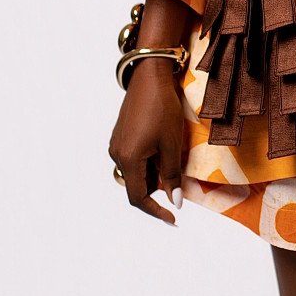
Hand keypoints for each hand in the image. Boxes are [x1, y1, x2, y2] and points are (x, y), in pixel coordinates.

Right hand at [107, 58, 188, 223]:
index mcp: (128, 159)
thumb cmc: (162, 109)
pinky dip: (148, 164)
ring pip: (135, 173)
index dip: (156, 210)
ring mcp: (116, 145)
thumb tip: (175, 201)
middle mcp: (117, 154)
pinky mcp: (120, 136)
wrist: (149, 77)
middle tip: (178, 185)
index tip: (173, 218)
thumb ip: (172, 176)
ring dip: (153, 176)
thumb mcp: (171, 145)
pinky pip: (133, 160)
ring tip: (172, 162)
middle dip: (157, 191)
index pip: (138, 197)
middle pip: (135, 185)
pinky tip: (163, 151)